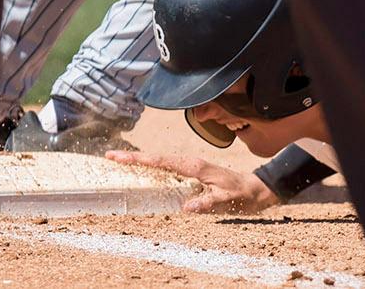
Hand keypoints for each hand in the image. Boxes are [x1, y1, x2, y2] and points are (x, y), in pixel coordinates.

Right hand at [106, 150, 281, 213]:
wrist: (255, 188)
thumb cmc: (241, 194)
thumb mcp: (226, 201)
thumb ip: (208, 203)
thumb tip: (186, 208)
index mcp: (194, 166)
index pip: (162, 161)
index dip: (140, 159)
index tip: (120, 157)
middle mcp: (190, 163)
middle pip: (156, 158)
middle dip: (133, 157)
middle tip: (109, 156)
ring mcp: (190, 167)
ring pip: (160, 161)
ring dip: (140, 161)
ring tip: (118, 161)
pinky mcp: (191, 172)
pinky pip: (167, 168)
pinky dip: (151, 167)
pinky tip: (141, 171)